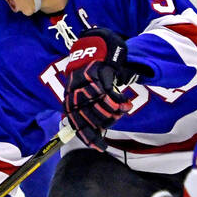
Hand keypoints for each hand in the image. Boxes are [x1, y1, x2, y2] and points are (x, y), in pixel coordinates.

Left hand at [63, 28, 142, 149]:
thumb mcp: (83, 94)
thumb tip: (95, 131)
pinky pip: (109, 94)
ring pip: (101, 107)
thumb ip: (87, 111)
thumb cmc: (90, 75)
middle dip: (107, 123)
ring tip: (123, 111)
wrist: (94, 48)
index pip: (78, 125)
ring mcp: (85, 84)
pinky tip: (125, 104)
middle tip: (117, 120)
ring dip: (115, 113)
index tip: (101, 148)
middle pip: (91, 118)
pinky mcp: (97, 74)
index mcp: (70, 101)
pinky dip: (119, 102)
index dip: (90, 137)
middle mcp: (75, 94)